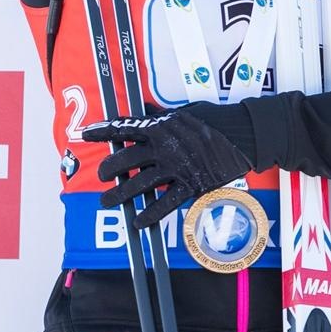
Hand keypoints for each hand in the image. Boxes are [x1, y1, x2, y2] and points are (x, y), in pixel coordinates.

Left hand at [86, 104, 256, 232]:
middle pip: (126, 161)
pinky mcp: (191, 184)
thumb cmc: (217, 120)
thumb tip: (144, 110)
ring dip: (119, 195)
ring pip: (139, 184)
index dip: (103, 132)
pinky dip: (150, 214)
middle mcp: (164, 148)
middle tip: (102, 175)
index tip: (86, 134)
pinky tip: (138, 221)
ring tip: (107, 202)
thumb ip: (162, 116)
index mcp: (161, 127)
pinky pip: (166, 203)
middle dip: (108, 170)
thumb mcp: (186, 111)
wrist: (244, 135)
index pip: (125, 129)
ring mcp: (176, 168)